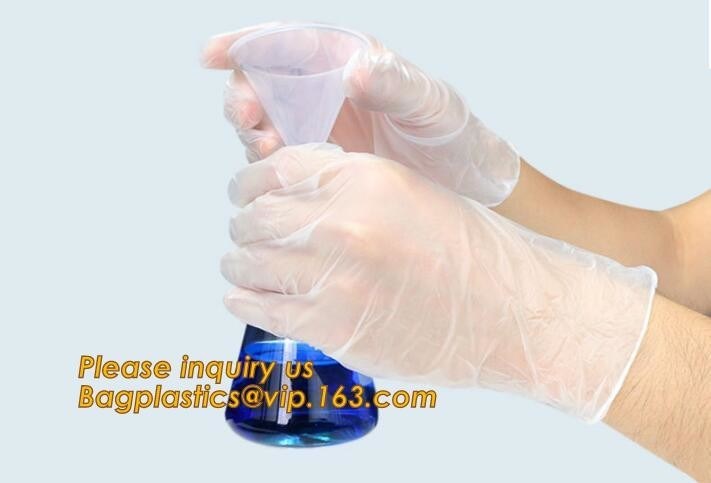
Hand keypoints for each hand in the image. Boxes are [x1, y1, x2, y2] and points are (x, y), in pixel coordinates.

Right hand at [202, 23, 519, 205]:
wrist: (464, 184)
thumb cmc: (453, 135)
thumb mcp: (430, 105)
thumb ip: (393, 83)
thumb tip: (351, 70)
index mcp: (349, 58)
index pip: (288, 42)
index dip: (246, 44)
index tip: (213, 55)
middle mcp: (326, 88)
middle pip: (265, 81)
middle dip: (244, 94)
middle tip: (245, 115)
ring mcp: (319, 125)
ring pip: (266, 120)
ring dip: (252, 131)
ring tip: (264, 146)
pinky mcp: (317, 160)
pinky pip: (280, 157)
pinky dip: (268, 163)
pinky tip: (274, 171)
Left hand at [220, 144, 656, 420]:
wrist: (510, 313)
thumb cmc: (471, 253)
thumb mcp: (410, 192)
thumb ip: (347, 186)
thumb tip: (292, 195)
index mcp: (364, 177)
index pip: (275, 169)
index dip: (250, 183)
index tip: (245, 194)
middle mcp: (342, 223)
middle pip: (255, 216)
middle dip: (245, 225)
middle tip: (247, 234)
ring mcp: (331, 278)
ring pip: (247, 262)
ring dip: (240, 263)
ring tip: (245, 267)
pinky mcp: (329, 328)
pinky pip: (258, 308)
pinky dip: (243, 301)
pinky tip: (244, 298)